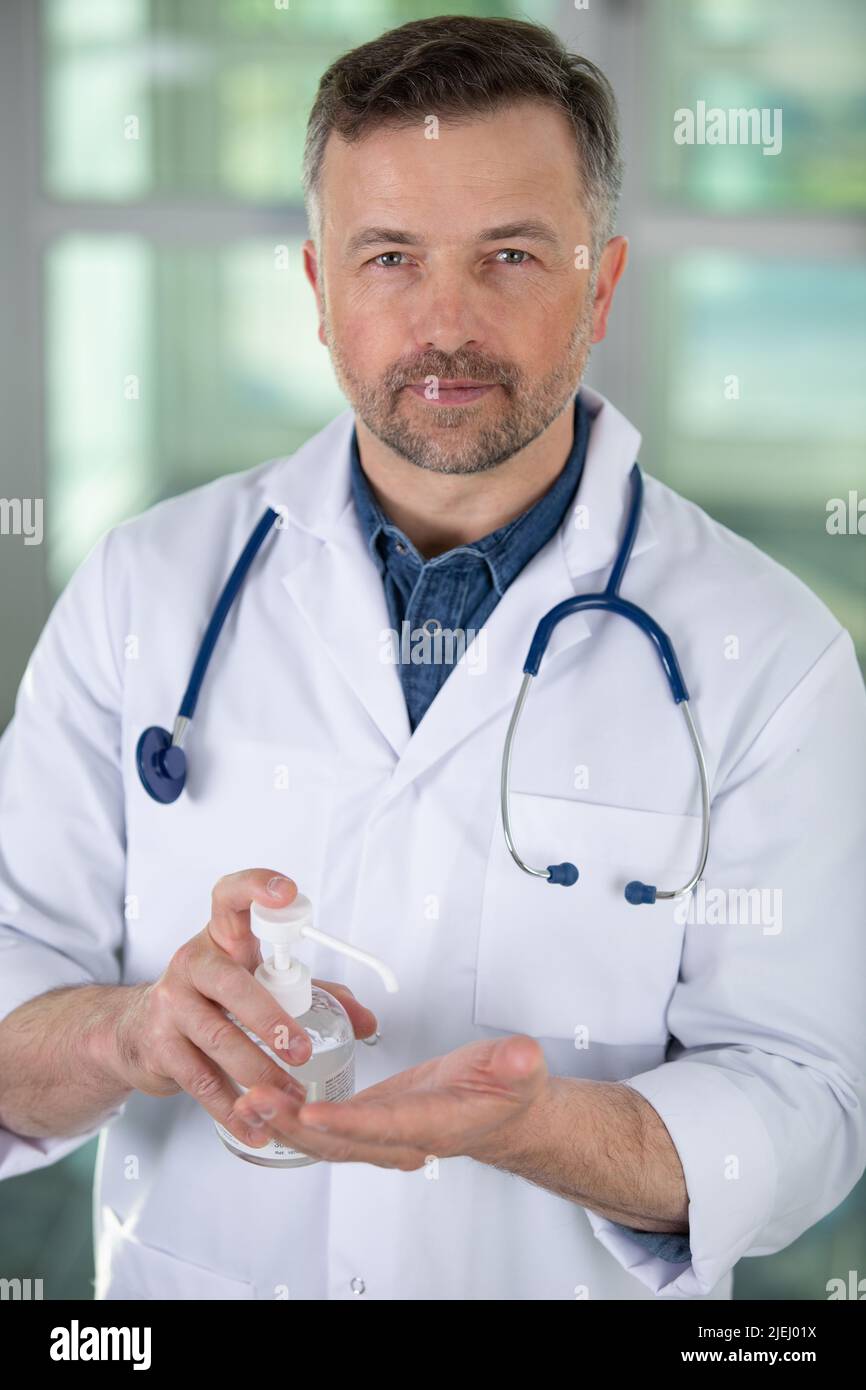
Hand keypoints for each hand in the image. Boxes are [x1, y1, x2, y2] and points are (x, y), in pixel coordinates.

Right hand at [109, 870, 377, 1149]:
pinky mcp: (158, 1047)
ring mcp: (170, 1005)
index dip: (257, 887)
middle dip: (269, 1018)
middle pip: (231, 983)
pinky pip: (201, 1081)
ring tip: (291, 1096)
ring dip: (259, 1073)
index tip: (287, 892)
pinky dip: (232, 1109)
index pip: (231, 897)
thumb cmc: (212, 1000)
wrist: (136, 1033)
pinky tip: (256, 1126)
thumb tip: (366, 1022)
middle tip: (301, 1050)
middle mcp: (192, 963)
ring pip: (217, 1039)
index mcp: (222, 939)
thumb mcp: (258, 984)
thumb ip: (315, 996)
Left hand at [229, 1034, 549, 1168]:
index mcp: (435, 1124)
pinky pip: (325, 1129)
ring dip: (284, 1123)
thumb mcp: (520, 1069)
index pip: (385, 1127)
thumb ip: (517, 1064)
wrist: (503, 1112)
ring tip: (247, 1099)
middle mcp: (402, 1139)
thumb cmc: (507, 1091)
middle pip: (340, 1141)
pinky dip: (292, 1118)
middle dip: (294, 1124)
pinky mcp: (369, 1124)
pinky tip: (264, 1100)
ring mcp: (382, 1136)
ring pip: (325, 1139)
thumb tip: (520, 1057)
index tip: (310, 1112)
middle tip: (256, 1099)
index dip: (346, 1123)